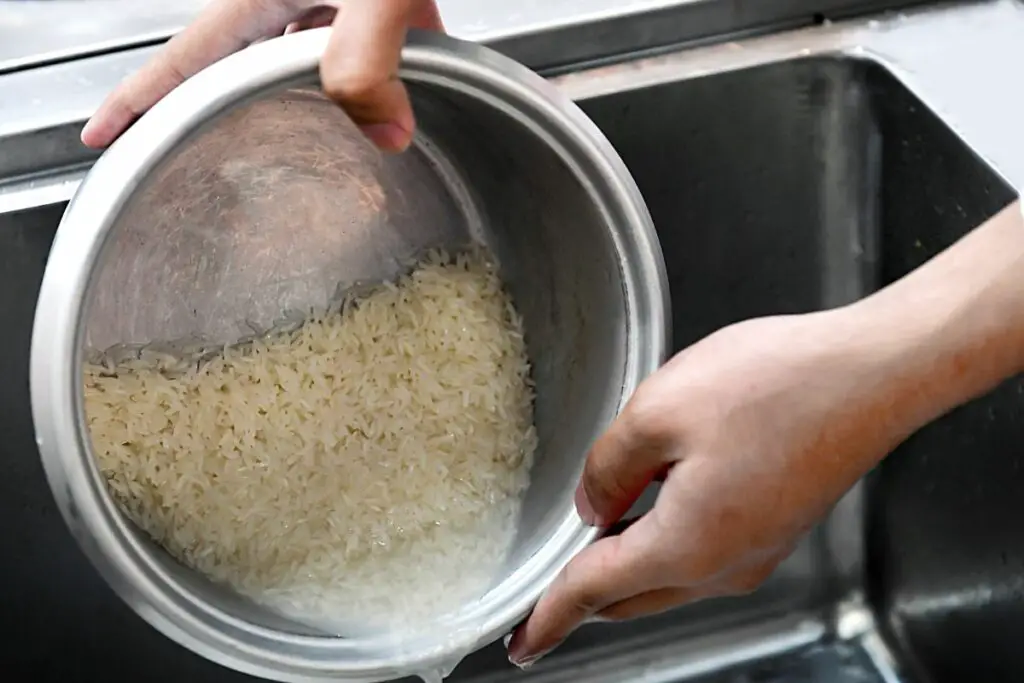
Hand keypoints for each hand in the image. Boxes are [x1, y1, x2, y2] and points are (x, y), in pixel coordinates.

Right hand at [81, 0, 443, 151]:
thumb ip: (371, 61)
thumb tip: (382, 133)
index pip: (184, 59)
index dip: (138, 101)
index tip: (102, 136)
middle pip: (236, 68)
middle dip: (220, 111)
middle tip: (201, 153)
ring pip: (299, 61)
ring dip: (307, 98)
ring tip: (309, 138)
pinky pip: (357, 43)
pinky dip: (371, 71)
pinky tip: (405, 87)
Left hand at [507, 200, 1023, 666]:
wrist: (872, 373)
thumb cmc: (777, 385)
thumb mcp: (658, 410)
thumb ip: (608, 467)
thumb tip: (592, 505)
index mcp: (686, 545)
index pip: (594, 591)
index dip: (549, 615)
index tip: (523, 641)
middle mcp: (725, 565)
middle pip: (632, 595)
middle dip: (586, 591)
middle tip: (549, 584)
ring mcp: (757, 550)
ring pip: (669, 575)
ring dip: (627, 560)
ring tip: (598, 524)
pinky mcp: (776, 525)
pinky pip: (703, 552)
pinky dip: (665, 540)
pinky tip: (655, 498)